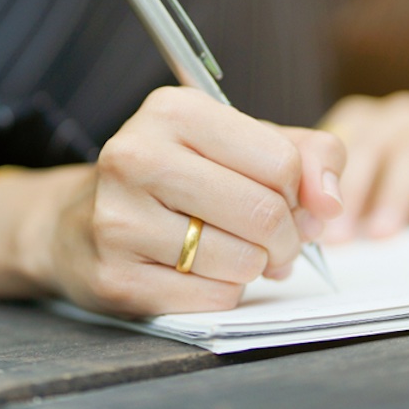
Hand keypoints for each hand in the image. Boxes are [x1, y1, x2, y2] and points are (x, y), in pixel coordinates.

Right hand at [0, 87, 344, 315]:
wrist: (76, 223)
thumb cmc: (177, 179)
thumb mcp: (239, 144)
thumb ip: (307, 155)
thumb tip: (332, 201)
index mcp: (173, 111)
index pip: (281, 161)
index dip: (305, 194)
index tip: (296, 205)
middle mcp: (136, 157)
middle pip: (264, 214)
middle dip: (288, 240)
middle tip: (279, 245)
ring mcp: (119, 219)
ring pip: (242, 261)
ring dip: (256, 268)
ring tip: (239, 255)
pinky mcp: (115, 277)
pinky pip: (211, 297)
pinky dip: (225, 292)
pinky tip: (203, 273)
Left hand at [319, 91, 408, 241]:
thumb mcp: (372, 185)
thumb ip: (332, 198)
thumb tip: (291, 232)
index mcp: (364, 122)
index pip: (328, 142)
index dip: (314, 181)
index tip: (304, 220)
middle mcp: (400, 119)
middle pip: (367, 145)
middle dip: (349, 192)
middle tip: (337, 235)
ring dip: (393, 197)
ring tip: (381, 233)